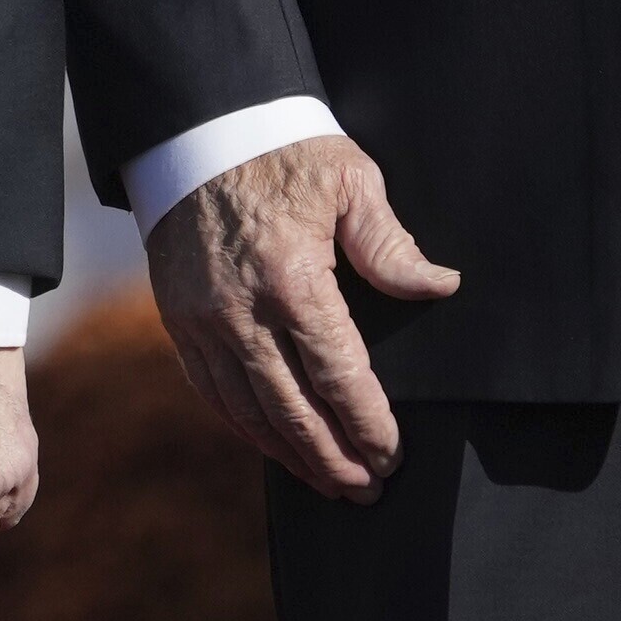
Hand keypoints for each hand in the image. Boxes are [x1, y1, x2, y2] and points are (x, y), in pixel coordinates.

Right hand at [145, 135, 463, 498]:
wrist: (197, 131)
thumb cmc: (284, 152)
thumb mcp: (350, 183)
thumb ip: (390, 245)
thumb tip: (440, 286)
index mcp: (293, 280)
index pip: (339, 375)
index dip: (368, 424)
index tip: (392, 454)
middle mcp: (242, 313)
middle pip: (293, 411)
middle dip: (335, 459)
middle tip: (368, 489)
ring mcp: (204, 323)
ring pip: (249, 413)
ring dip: (292, 456)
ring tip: (329, 483)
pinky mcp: (180, 322)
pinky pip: (212, 393)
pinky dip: (245, 429)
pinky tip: (273, 447)